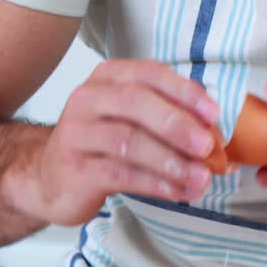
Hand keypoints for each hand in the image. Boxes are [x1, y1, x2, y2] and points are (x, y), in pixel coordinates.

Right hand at [4, 59, 218, 224]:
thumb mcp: (132, 119)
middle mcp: (88, 98)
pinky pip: (120, 173)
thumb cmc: (102, 144)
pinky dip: (155, 184)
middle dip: (177, 124)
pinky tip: (179, 192)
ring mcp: (77, 132)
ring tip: (201, 178)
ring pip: (128, 141)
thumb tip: (218, 133)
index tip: (214, 113)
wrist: (49, 178)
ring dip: (171, 161)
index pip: (150, 74)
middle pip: (136, 103)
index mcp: (109, 77)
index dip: (184, 92)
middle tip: (208, 146)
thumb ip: (169, 116)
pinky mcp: (74, 167)